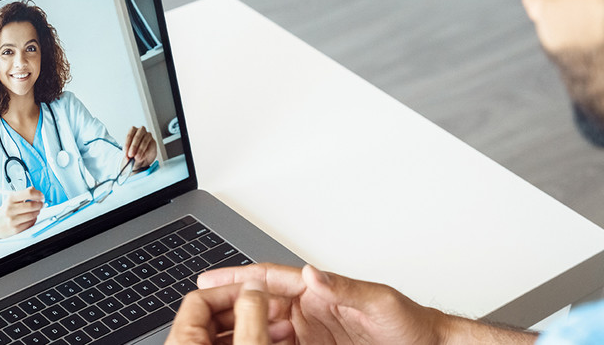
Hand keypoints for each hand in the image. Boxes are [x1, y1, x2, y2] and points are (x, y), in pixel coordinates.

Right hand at [0, 187, 43, 239]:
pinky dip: (33, 220)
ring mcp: (13, 220)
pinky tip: (31, 218)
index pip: (28, 193)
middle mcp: (10, 209)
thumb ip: (23, 194)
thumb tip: (36, 191)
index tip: (41, 196)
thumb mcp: (11, 200)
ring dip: (37, 212)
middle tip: (41, 204)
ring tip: (36, 211)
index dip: (38, 194)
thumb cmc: (4, 211)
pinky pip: (30, 223)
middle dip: (40, 204)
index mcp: (10, 199)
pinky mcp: (15, 229)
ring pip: (33, 215)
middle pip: (32, 205)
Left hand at [123, 126, 156, 169]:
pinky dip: (145, 153)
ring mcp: (148, 136)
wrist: (143, 156)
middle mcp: (141, 131)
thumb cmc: (134, 150)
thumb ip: (128, 154)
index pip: (129, 135)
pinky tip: (141, 157)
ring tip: (136, 158)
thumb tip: (128, 158)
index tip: (125, 152)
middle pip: (137, 137)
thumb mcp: (129, 152)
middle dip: (133, 146)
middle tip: (130, 155)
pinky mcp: (153, 142)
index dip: (127, 144)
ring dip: (140, 150)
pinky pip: (150, 147)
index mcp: (133, 130)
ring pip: (144, 141)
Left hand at [166, 280, 291, 344]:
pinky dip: (249, 341)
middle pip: (212, 315)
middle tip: (272, 308)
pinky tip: (273, 340)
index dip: (232, 289)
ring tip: (281, 328)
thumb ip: (251, 314)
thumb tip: (253, 288)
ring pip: (223, 335)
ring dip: (253, 325)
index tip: (256, 291)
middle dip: (248, 309)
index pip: (199, 299)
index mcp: (183, 342)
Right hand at [192, 263, 445, 344]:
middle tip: (202, 318)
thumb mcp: (378, 303)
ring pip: (264, 330)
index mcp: (318, 290)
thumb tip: (310, 273)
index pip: (270, 280)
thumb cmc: (408, 322)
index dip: (237, 278)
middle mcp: (309, 308)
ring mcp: (310, 333)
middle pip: (259, 306)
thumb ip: (344, 288)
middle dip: (229, 308)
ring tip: (215, 338)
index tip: (209, 280)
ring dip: (241, 332)